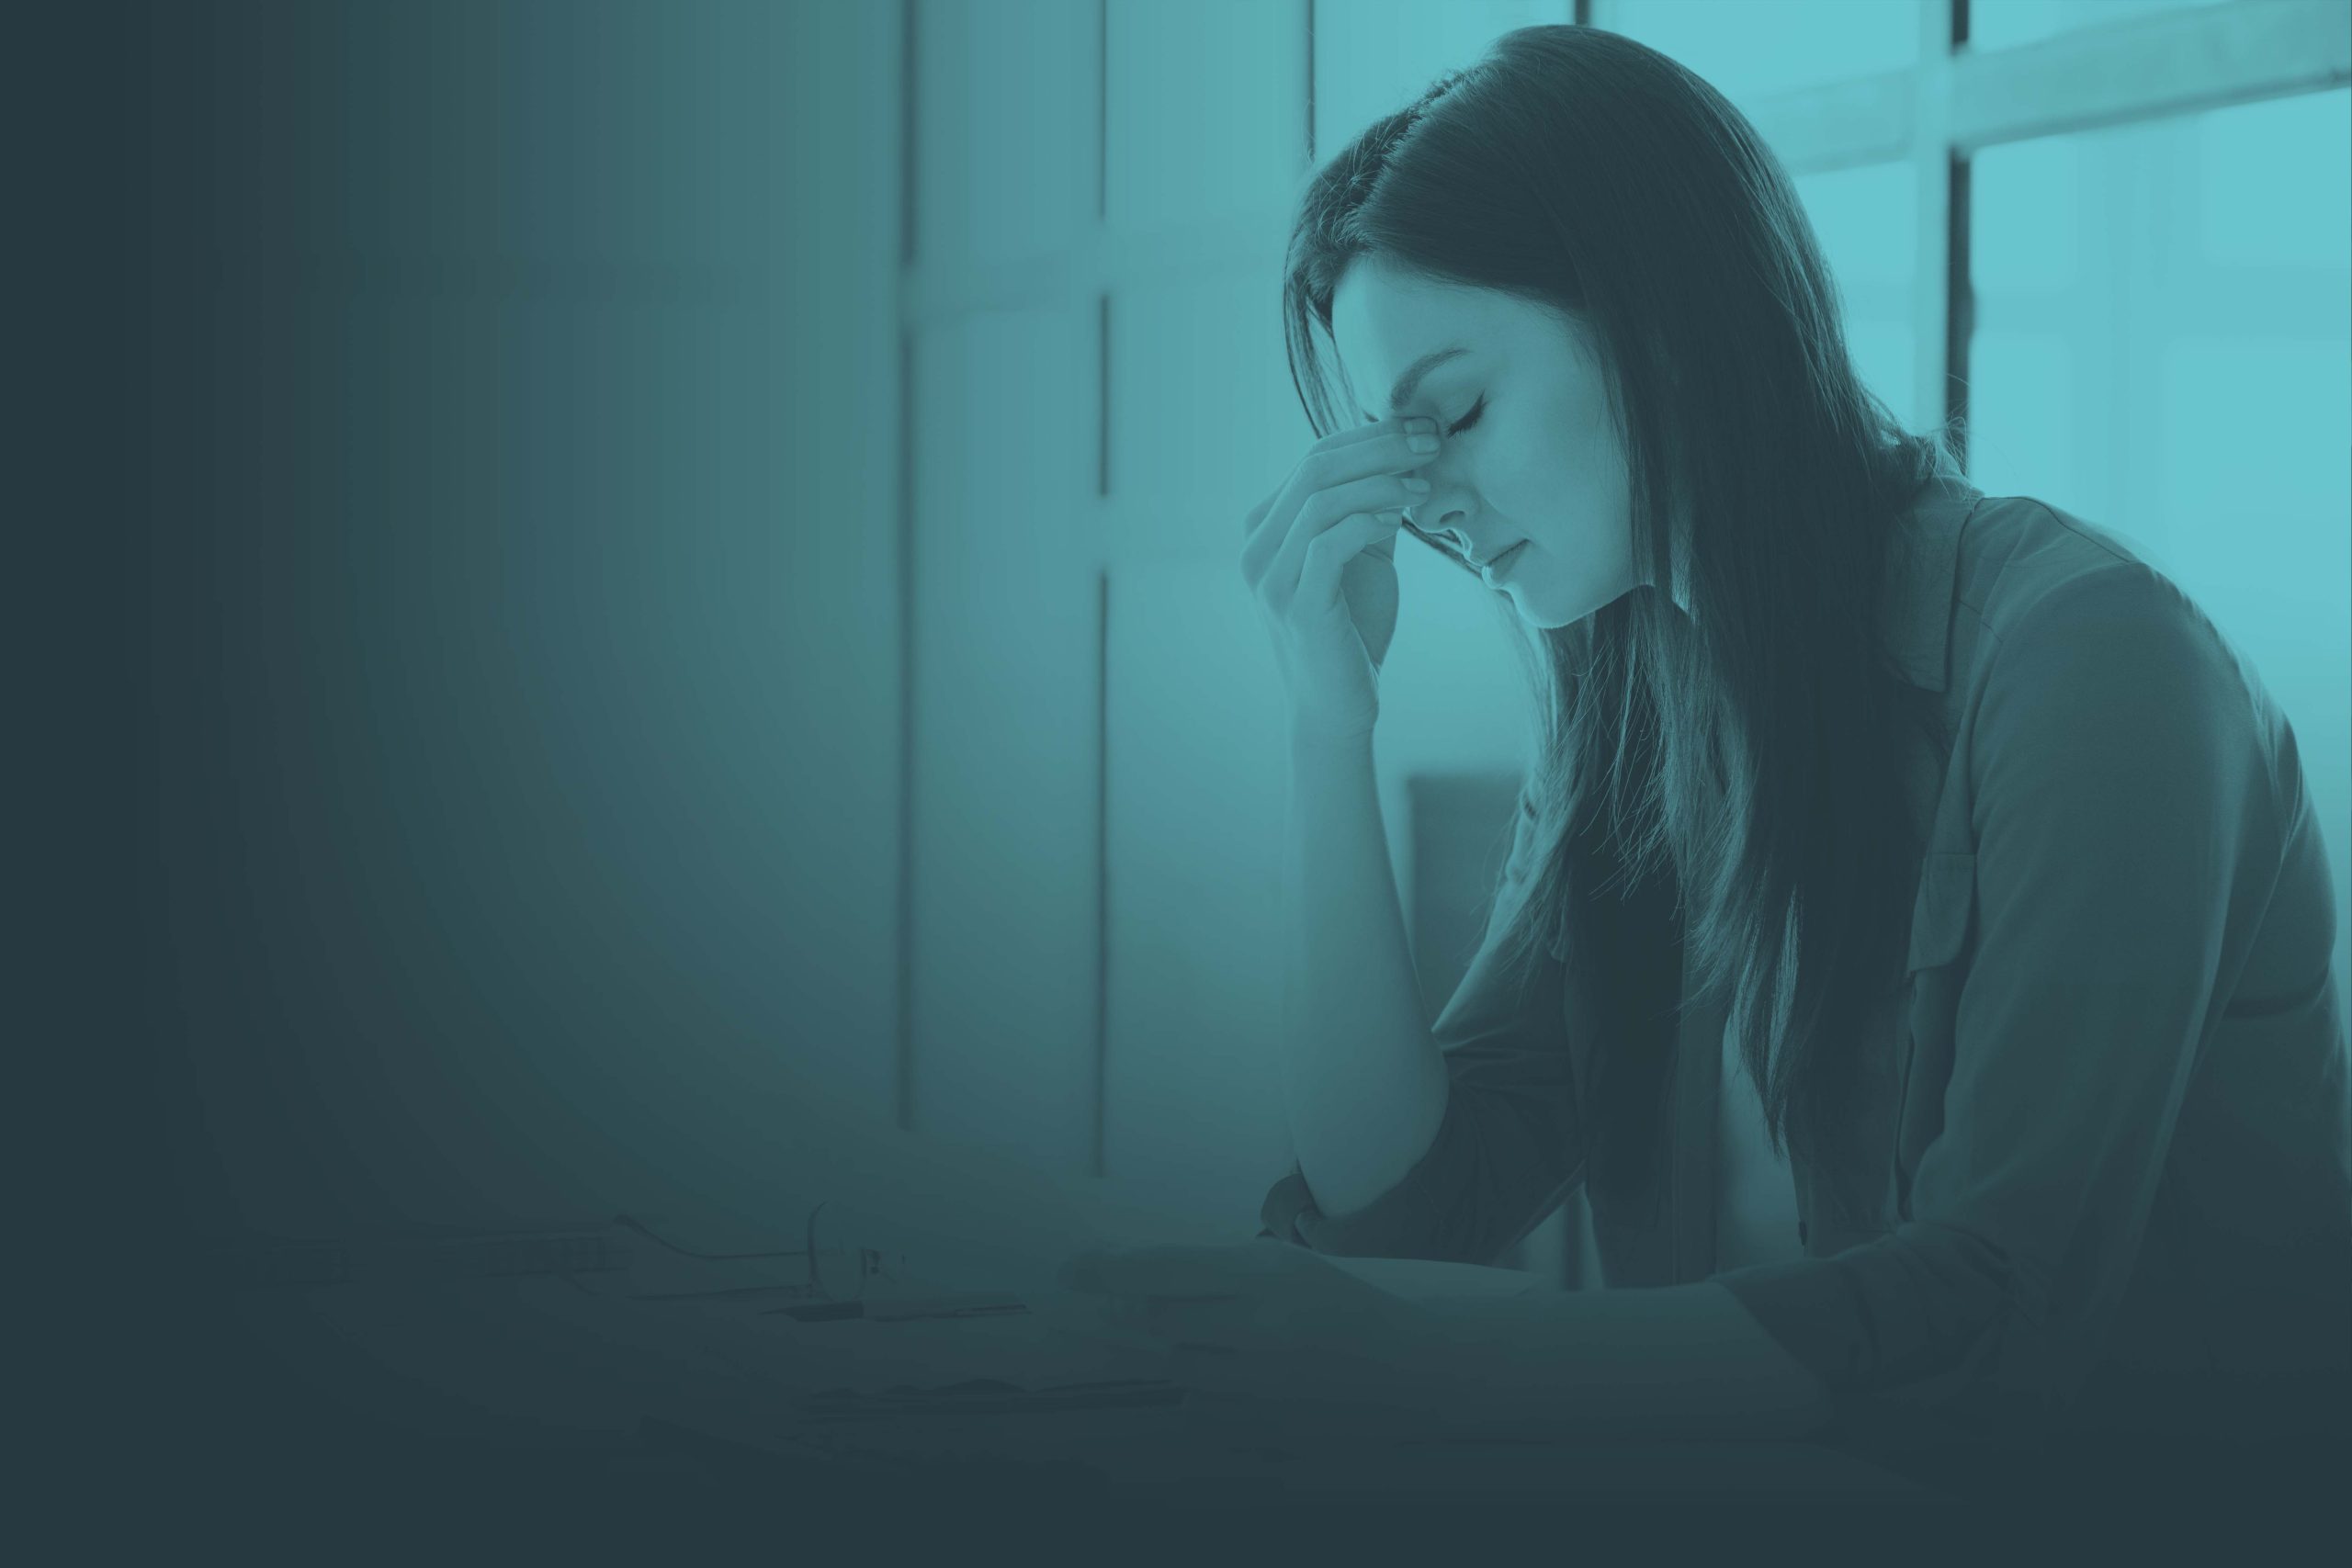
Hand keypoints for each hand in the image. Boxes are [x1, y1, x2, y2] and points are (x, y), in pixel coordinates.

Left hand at [1047, 1238, 1462, 1420]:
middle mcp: (1260, 1330)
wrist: (1411, 1371)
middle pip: (1157, 1322)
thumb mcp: (1286, 1266)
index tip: (1072, 1270)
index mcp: (1268, 1277)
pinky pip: (1200, 1406)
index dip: (1109, 1270)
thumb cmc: (1343, 1307)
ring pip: (1174, 1367)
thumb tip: (1135, 1277)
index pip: (1165, 1270)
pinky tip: (1224, 1374)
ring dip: (1166, 1350)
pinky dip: (1198, 1388)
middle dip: (1127, 1312)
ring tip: (1185, 1335)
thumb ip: (1216, 1271)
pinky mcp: (1265, 1429)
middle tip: (1105, 1301)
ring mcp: (1263, 1386)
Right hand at [1237, 418, 1440, 744]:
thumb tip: (1406, 452)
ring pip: (1321, 499)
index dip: (1371, 435)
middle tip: (1430, 441)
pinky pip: (1329, 543)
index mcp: (1267, 528)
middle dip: (1380, 446)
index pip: (1316, 459)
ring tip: (1423, 483)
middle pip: (1316, 468)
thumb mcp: (1363, 555)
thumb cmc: (1353, 630)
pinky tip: (1402, 519)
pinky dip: (1369, 520)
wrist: (1337, 705)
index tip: (1425, 429)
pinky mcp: (1296, 605)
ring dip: (1381, 481)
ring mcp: (1271, 577)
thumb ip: (1370, 508)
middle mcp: (1257, 548)